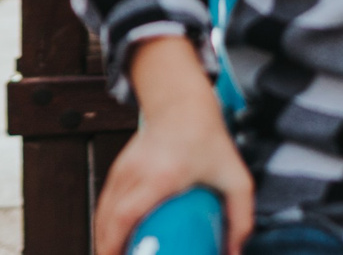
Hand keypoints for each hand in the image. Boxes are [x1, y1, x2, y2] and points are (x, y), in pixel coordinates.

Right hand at [94, 36, 254, 254]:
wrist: (183, 103)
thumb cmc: (209, 138)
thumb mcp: (235, 176)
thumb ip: (240, 216)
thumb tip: (234, 252)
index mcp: (161, 176)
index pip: (126, 215)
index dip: (115, 243)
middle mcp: (136, 172)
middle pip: (108, 220)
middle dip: (107, 248)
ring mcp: (123, 168)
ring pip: (102, 213)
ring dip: (104, 240)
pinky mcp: (118, 168)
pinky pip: (105, 203)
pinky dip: (105, 225)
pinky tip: (113, 241)